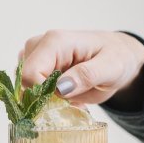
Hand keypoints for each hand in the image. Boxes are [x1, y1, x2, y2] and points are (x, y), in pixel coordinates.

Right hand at [19, 30, 143, 105]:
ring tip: (71, 96)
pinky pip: (31, 87)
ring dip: (45, 98)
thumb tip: (61, 87)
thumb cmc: (117, 57)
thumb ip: (87, 75)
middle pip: (24, 81)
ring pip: (25, 86)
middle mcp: (41, 46)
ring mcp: (38, 56)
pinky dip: (46, 97)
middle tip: (70, 100)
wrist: (119, 55)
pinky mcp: (39, 66)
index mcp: (55, 42)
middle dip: (43, 97)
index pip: (30, 73)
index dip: (42, 93)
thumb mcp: (111, 67)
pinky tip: (65, 95)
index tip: (63, 100)